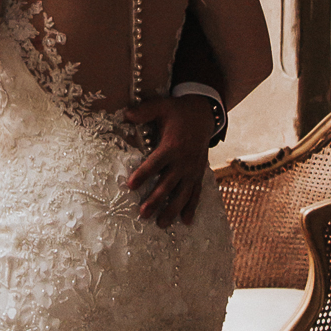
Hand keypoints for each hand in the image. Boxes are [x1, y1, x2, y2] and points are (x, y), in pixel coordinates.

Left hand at [127, 93, 210, 228]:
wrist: (205, 114)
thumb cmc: (178, 111)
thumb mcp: (161, 106)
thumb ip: (144, 111)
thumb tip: (125, 114)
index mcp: (172, 145)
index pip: (155, 163)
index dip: (143, 174)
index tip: (130, 186)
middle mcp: (184, 161)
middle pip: (168, 184)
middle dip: (156, 200)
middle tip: (143, 214)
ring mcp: (193, 169)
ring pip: (182, 194)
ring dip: (172, 210)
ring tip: (161, 224)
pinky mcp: (199, 173)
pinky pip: (196, 193)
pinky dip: (192, 207)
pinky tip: (186, 221)